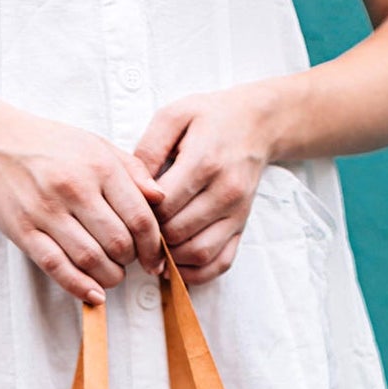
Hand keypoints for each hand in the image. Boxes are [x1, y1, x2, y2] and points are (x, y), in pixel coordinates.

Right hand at [0, 95, 165, 302]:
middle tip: (128, 263)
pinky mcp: (23, 230)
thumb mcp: (96, 144)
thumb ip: (132, 170)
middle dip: (130, 262)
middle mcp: (74, 188)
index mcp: (98, 165)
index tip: (154, 258)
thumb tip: (161, 199)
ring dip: (109, 277)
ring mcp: (46, 211)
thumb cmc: (49, 144)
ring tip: (111, 275)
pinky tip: (93, 294)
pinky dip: (79, 287)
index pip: (139, 217)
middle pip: (118, 243)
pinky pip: (56, 267)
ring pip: (90, 259)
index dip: (153, 246)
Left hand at [133, 85, 274, 284]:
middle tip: (137, 230)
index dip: (141, 213)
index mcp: (204, 161)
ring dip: (170, 258)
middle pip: (177, 232)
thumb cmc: (211, 117)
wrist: (256, 123)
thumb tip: (132, 188)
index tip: (131, 209)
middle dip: (152, 236)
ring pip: (197, 253)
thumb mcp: (173, 116)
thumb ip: (148, 149)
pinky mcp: (242, 226)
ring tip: (154, 247)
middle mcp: (225, 191)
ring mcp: (237, 213)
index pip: (164, 206)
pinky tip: (176, 263)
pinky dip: (195, 272)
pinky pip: (220, 263)